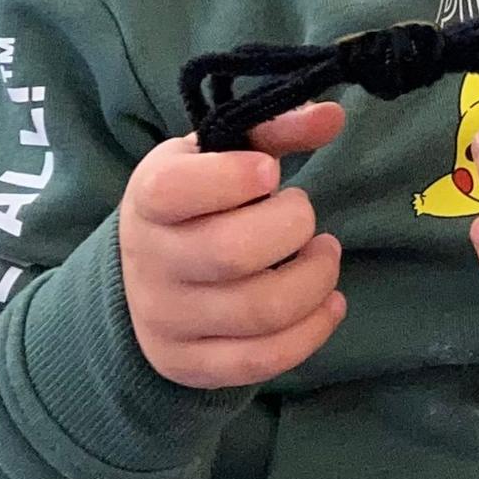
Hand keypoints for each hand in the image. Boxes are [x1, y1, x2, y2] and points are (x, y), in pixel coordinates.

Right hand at [119, 103, 346, 389]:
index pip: (176, 189)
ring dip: (316, 279)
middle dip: (293, 227)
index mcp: (151, 198)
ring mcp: (167, 320)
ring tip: (323, 255)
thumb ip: (276, 129)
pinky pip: (261, 361)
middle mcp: (152, 262)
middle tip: (305, 216)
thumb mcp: (221, 155)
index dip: (233, 178)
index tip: (269, 172)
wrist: (143, 277)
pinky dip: (312, 331)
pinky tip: (329, 302)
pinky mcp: (191, 364)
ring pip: (260, 311)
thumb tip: (334, 115)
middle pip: (233, 253)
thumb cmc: (198, 202)